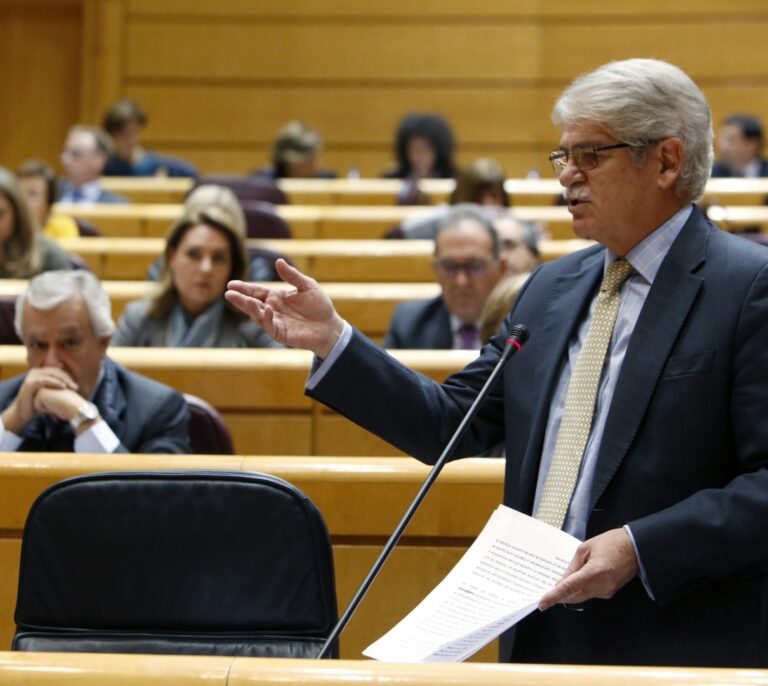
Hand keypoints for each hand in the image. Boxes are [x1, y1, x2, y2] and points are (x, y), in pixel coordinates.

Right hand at [1, 367, 77, 433]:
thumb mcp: (50, 394)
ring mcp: (32, 376)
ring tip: (71, 387)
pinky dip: (55, 382)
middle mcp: (36, 372)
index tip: (76, 386)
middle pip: (56, 371)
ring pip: (52, 374)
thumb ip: (60, 388)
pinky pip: (45, 379)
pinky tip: (63, 386)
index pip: (58, 371)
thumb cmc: (38, 404)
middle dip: (68, 379)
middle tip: (76, 387)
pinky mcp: (29, 383)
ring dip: (63, 379)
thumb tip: (77, 387)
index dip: (68, 377)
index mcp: (41, 373)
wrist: (24, 413)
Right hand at [225, 259, 345, 357]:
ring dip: (250, 308)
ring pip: (258, 315)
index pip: (256, 291)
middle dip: (240, 299)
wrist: (330, 326)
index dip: (244, 288)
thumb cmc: (319, 306)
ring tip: (244, 301)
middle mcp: (272, 309)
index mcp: (276, 297)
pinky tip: (266, 309)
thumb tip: (278, 261)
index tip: (231, 284)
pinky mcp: (280, 334)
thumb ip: (292, 276)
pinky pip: (270, 326)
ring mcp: (275, 322)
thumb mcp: (307, 286)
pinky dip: (266, 318)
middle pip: (252, 303)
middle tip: (228, 293)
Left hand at [538, 527, 638, 610]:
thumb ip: (573, 566)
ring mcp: (606, 591)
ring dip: (570, 592)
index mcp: (593, 572)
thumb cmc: (610, 542)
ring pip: (582, 597)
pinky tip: (577, 581)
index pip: (569, 588)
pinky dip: (581, 590)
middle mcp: (600, 586)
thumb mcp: (586, 548)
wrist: (635, 547)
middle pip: (574, 596)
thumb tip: (562, 581)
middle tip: (548, 592)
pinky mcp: (610, 592)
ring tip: (561, 583)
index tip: (542, 604)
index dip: (554, 596)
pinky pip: (590, 594)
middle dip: (560, 595)